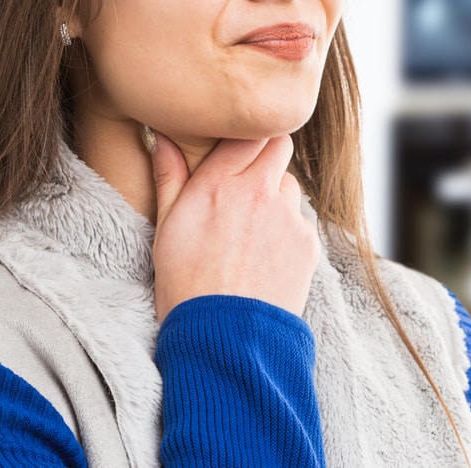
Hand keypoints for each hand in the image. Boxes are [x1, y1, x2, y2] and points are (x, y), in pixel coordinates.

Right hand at [150, 132, 320, 322]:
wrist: (224, 340)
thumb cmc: (185, 285)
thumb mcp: (166, 228)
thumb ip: (170, 176)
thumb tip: (162, 136)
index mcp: (220, 184)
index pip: (248, 130)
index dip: (244, 135)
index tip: (235, 148)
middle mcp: (259, 192)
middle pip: (280, 144)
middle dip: (266, 155)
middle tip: (247, 181)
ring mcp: (288, 218)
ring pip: (290, 185)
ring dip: (276, 196)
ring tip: (251, 230)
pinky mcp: (308, 244)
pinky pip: (300, 221)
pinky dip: (287, 231)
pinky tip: (264, 257)